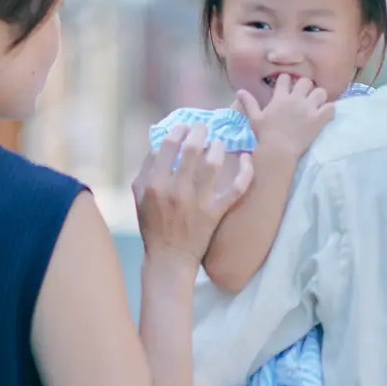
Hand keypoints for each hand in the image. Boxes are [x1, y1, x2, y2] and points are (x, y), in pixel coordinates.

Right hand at [133, 123, 255, 264]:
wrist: (170, 258)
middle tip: (203, 129)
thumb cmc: (153, 225)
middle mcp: (176, 190)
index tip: (184, 127)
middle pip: (192, 148)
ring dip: (219, 147)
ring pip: (213, 163)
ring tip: (219, 143)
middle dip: (200, 132)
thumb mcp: (139, 197)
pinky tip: (247, 158)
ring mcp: (198, 201)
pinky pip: (236, 188)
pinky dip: (246, 171)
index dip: (178, 130)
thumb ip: (146, 169)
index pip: (167, 145)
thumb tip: (158, 143)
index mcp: (155, 184)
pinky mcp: (216, 212)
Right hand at [234, 75, 333, 158]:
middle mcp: (295, 99)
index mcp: (280, 97)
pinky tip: (325, 114)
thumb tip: (239, 91)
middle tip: (304, 96)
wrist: (278, 151)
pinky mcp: (319, 119)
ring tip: (316, 104)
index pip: (286, 78)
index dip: (287, 81)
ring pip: (321, 92)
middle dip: (306, 87)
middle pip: (306, 81)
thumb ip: (249, 102)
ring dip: (319, 97)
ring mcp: (309, 108)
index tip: (288, 86)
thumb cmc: (264, 135)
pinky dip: (330, 109)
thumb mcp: (254, 118)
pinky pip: (331, 107)